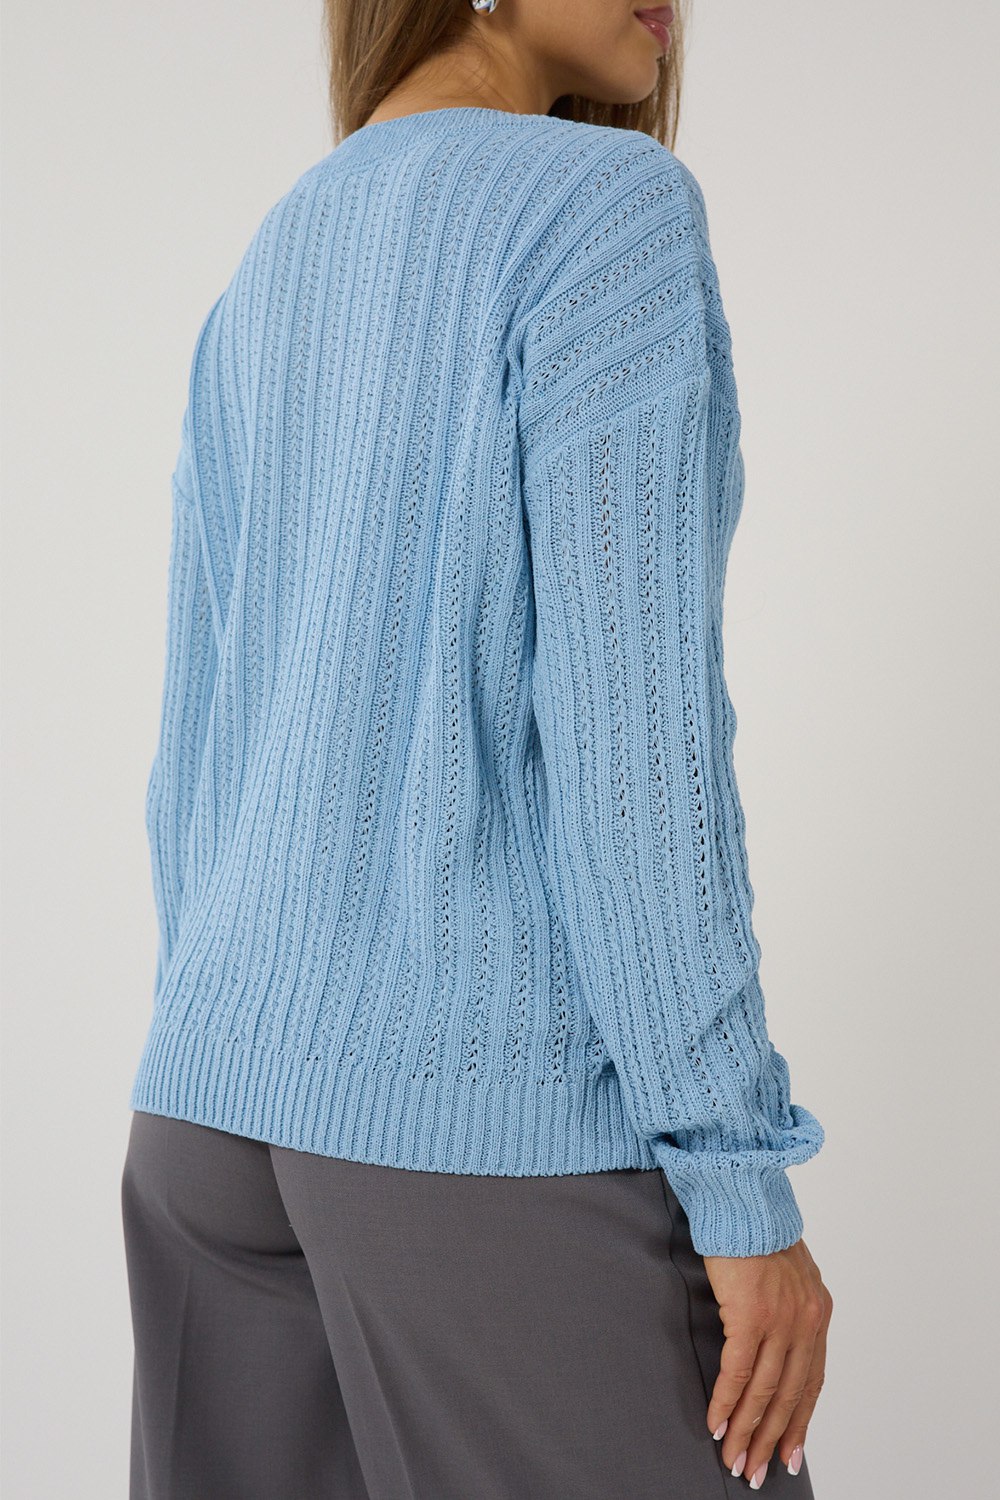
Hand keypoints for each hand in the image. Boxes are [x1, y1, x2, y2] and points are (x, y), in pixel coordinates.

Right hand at [702, 1236, 831, 1487]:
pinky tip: (717, 1424)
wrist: (741, 1197)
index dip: (800, 1422)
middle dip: (773, 1439)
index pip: (812, 1382)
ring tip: (734, 1460)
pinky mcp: (750, 1315)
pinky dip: (727, 1403)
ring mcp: (781, 1320)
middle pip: (790, 1395)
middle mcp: (806, 1320)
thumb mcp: (785, 1273)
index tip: (790, 1454)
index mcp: (817, 1311)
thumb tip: (771, 1346)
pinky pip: (738, 1372)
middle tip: (756, 1471)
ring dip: (747, 1431)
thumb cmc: (755, 1229)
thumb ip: (787, 1309)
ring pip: (765, 1391)